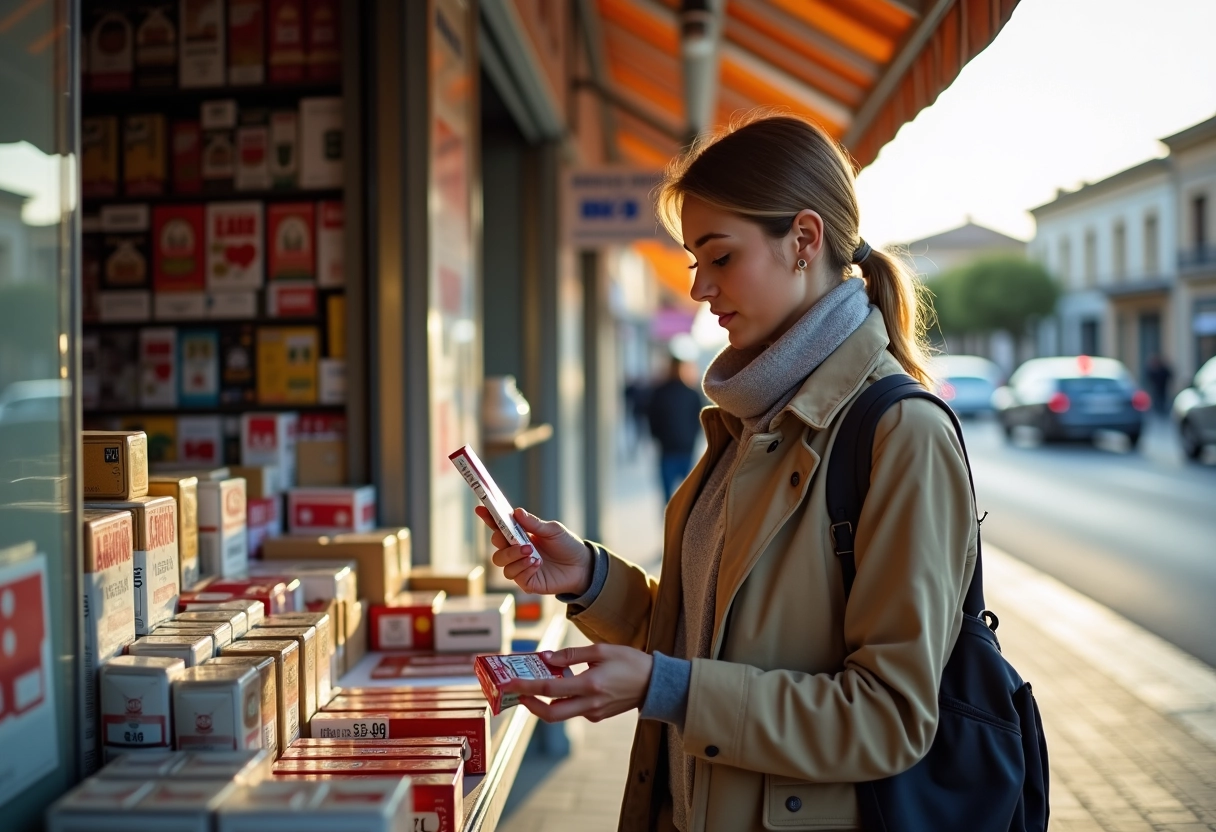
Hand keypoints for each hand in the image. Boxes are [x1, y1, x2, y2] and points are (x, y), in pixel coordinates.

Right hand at [474, 506, 592, 595]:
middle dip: (503, 543)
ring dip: (514, 556)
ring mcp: (520, 567)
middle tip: (521, 542)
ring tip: (532, 554)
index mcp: (520, 535)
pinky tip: (537, 564)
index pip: (499, 527)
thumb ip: (534, 524)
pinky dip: (524, 568)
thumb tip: (516, 512)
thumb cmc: (566, 545)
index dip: (488, 518)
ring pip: (501, 562)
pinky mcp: (526, 581)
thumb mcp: (553, 530)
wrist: (582, 566)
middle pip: (496, 547)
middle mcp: (516, 551)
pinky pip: (515, 576)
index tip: (480, 509)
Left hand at [504, 644, 653, 722]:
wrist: (656, 684)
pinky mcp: (598, 715)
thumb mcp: (602, 650)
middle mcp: (590, 704)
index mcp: (590, 686)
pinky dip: (561, 701)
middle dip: (529, 705)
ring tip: (534, 686)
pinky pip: (573, 711)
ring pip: (560, 715)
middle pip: (550, 714)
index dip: (526, 688)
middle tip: (517, 692)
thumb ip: (572, 654)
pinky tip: (560, 685)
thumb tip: (547, 658)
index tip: (509, 684)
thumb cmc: (630, 663)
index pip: (549, 690)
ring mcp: (594, 713)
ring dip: (544, 703)